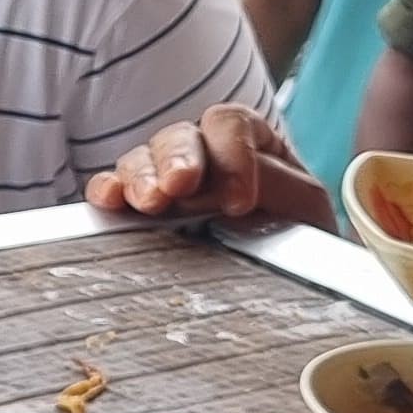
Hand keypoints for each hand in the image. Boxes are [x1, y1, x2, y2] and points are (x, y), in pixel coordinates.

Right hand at [83, 103, 333, 231]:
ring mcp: (166, 183)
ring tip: (150, 202)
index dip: (230, 153)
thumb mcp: (305, 208)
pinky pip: (113, 189)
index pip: (229, 124)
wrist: (287, 289)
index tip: (238, 200)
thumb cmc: (303, 245)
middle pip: (178, 137)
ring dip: (142, 176)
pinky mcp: (137, 212)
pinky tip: (108, 199)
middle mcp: (203, 156)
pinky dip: (107, 190)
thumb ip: (277, 183)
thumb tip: (233, 185)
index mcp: (249, 143)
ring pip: (142, 159)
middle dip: (177, 159)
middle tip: (179, 186)